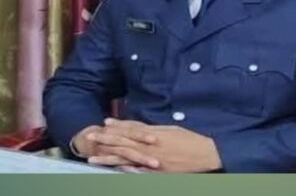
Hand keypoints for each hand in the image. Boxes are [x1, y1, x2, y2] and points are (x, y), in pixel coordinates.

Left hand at [88, 119, 221, 172]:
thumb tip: (137, 127)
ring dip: (109, 158)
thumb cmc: (189, 140)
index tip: (103, 124)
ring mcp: (153, 161)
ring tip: (93, 159)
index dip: (116, 127)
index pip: (130, 130)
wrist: (205, 153)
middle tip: (90, 137)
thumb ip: (151, 129)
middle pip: (124, 143)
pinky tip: (115, 170)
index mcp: (154, 135)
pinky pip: (139, 173)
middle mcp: (151, 147)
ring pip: (127, 159)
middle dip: (106, 141)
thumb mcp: (170, 129)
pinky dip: (127, 171)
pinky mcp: (158, 173)